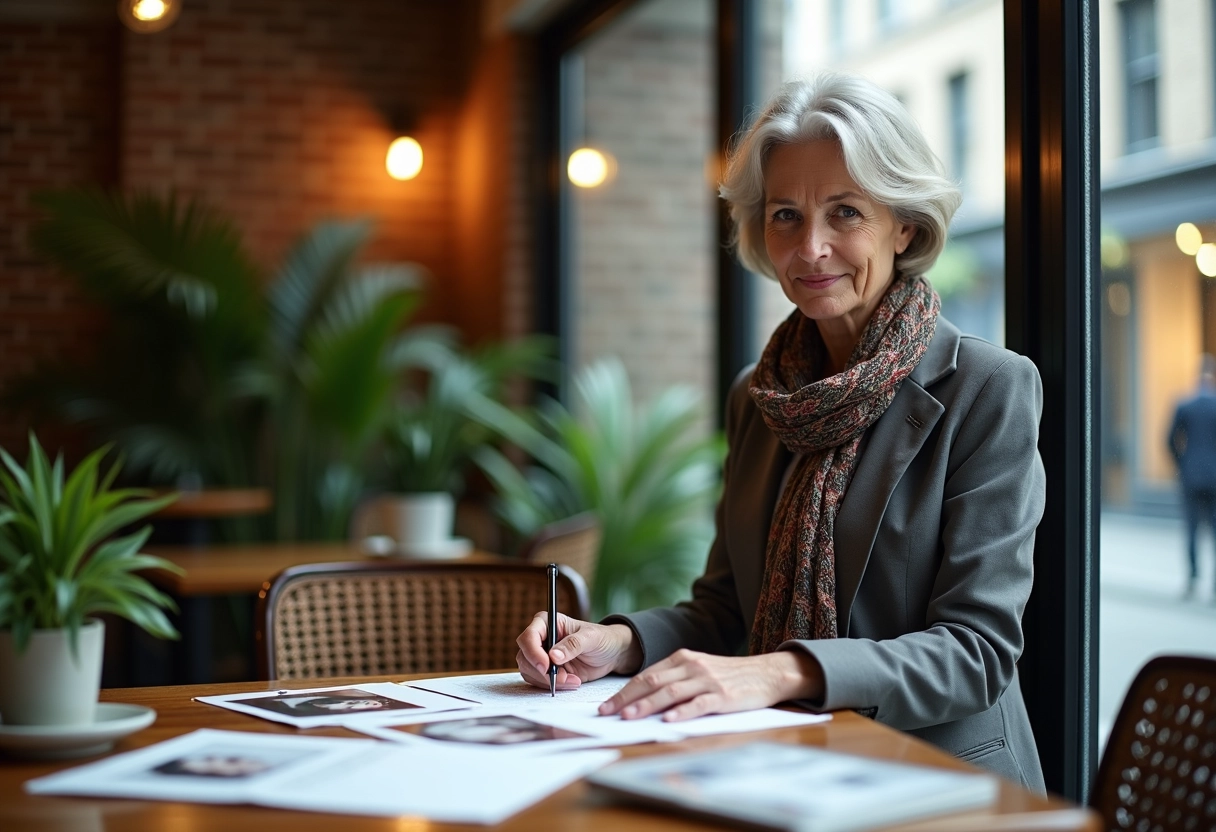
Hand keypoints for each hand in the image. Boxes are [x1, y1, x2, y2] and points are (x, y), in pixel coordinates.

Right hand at [516, 613, 641, 690]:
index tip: (546, 666)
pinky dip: (554, 686)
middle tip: (562, 678)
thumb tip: (553, 655)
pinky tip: (572, 681)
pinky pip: (539, 682)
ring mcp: (542, 656)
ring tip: (572, 679)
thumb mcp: (591, 638)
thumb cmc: (602, 638)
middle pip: (525, 656)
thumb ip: (573, 644)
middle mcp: (541, 639)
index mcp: (547, 623)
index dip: (533, 652)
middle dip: (542, 672)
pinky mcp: (548, 671)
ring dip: (548, 681)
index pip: (528, 637)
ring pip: (529, 671)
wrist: (611, 654)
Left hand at [598, 649, 823, 721]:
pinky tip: (669, 720)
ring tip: (629, 717)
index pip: (646, 675)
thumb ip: (674, 679)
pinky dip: (682, 712)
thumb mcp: (699, 669)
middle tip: (608, 713)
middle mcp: (692, 666)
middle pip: (653, 682)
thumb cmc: (729, 675)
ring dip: (647, 705)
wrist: (767, 673)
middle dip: (627, 699)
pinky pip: (699, 704)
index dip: (624, 691)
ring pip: (671, 693)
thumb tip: (642, 699)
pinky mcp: (723, 695)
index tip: (606, 706)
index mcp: (682, 659)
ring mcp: (707, 680)